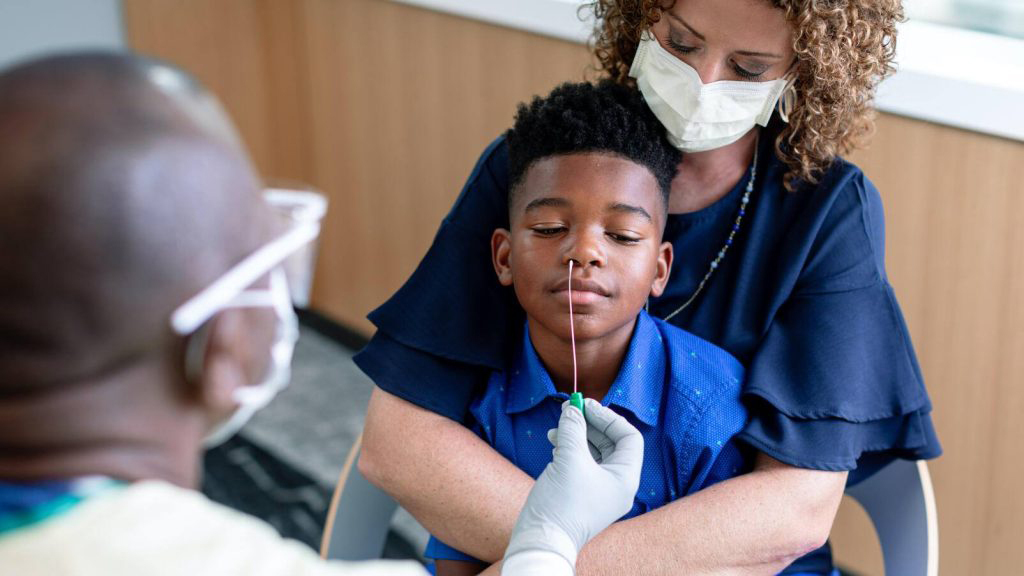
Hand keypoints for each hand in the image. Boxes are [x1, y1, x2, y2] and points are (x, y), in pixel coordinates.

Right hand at [503, 399, 642, 571]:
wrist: (542, 540)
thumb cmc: (562, 503)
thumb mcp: (569, 458)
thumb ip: (572, 429)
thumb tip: (572, 409)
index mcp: (625, 478)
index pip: (628, 437)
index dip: (608, 417)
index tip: (586, 405)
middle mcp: (617, 484)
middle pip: (611, 443)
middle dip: (591, 424)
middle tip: (571, 409)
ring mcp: (599, 490)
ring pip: (594, 452)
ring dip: (577, 435)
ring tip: (558, 426)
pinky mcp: (582, 494)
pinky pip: (581, 464)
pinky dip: (569, 449)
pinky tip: (555, 442)